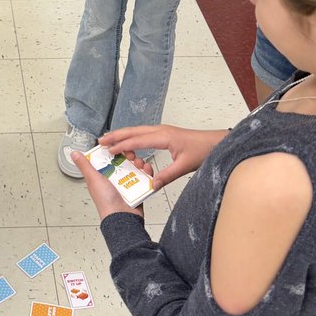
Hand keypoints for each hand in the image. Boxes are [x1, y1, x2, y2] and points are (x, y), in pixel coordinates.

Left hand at [72, 150, 145, 220]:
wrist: (122, 217)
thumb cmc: (105, 202)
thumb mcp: (93, 179)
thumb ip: (85, 165)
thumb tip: (74, 154)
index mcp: (103, 175)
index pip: (109, 158)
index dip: (114, 150)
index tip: (118, 146)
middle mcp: (115, 179)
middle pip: (124, 161)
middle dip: (130, 156)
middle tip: (131, 156)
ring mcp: (127, 184)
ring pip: (135, 168)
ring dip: (140, 164)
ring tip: (140, 165)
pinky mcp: (137, 189)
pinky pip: (144, 178)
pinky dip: (147, 174)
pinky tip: (147, 172)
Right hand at [99, 125, 227, 190]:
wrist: (215, 142)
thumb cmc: (202, 150)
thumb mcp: (185, 166)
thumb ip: (167, 176)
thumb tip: (152, 185)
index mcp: (162, 137)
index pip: (136, 140)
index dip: (121, 146)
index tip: (108, 151)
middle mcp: (160, 130)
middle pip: (132, 131)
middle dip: (116, 135)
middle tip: (100, 140)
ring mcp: (162, 130)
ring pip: (137, 130)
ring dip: (122, 134)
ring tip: (108, 139)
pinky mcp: (164, 133)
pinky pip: (143, 133)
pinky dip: (131, 136)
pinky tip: (128, 141)